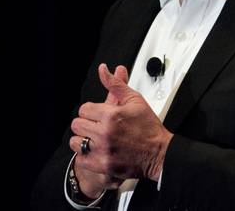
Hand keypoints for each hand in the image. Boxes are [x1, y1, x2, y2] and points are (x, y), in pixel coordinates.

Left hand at [69, 64, 173, 183]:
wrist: (159, 152)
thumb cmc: (148, 126)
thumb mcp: (135, 100)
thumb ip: (116, 84)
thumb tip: (104, 69)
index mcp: (112, 115)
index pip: (84, 109)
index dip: (92, 111)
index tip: (99, 115)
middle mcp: (105, 132)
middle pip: (77, 125)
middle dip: (87, 124)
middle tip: (98, 127)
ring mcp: (102, 150)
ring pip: (75, 142)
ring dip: (84, 140)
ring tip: (96, 139)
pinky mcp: (102, 165)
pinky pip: (80, 159)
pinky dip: (87, 156)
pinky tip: (98, 151)